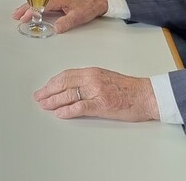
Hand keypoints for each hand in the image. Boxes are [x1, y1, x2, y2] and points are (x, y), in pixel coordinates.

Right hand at [12, 0, 106, 33]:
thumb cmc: (89, 5)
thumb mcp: (78, 16)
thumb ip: (66, 22)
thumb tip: (55, 29)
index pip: (40, 5)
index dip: (30, 12)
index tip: (23, 18)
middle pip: (37, 2)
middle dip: (25, 8)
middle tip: (15, 16)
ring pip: (39, 2)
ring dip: (29, 7)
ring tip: (20, 13)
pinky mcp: (60, 1)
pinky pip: (44, 3)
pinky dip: (36, 6)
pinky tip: (34, 11)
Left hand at [33, 68, 158, 121]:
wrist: (147, 95)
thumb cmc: (129, 89)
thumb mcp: (106, 78)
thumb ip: (89, 81)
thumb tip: (72, 88)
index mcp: (92, 71)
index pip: (66, 75)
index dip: (53, 82)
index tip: (45, 87)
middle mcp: (92, 79)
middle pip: (64, 83)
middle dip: (48, 91)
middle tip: (39, 97)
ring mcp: (96, 92)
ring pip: (69, 95)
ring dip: (53, 101)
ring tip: (44, 106)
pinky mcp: (102, 105)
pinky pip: (80, 107)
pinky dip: (67, 110)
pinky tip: (59, 114)